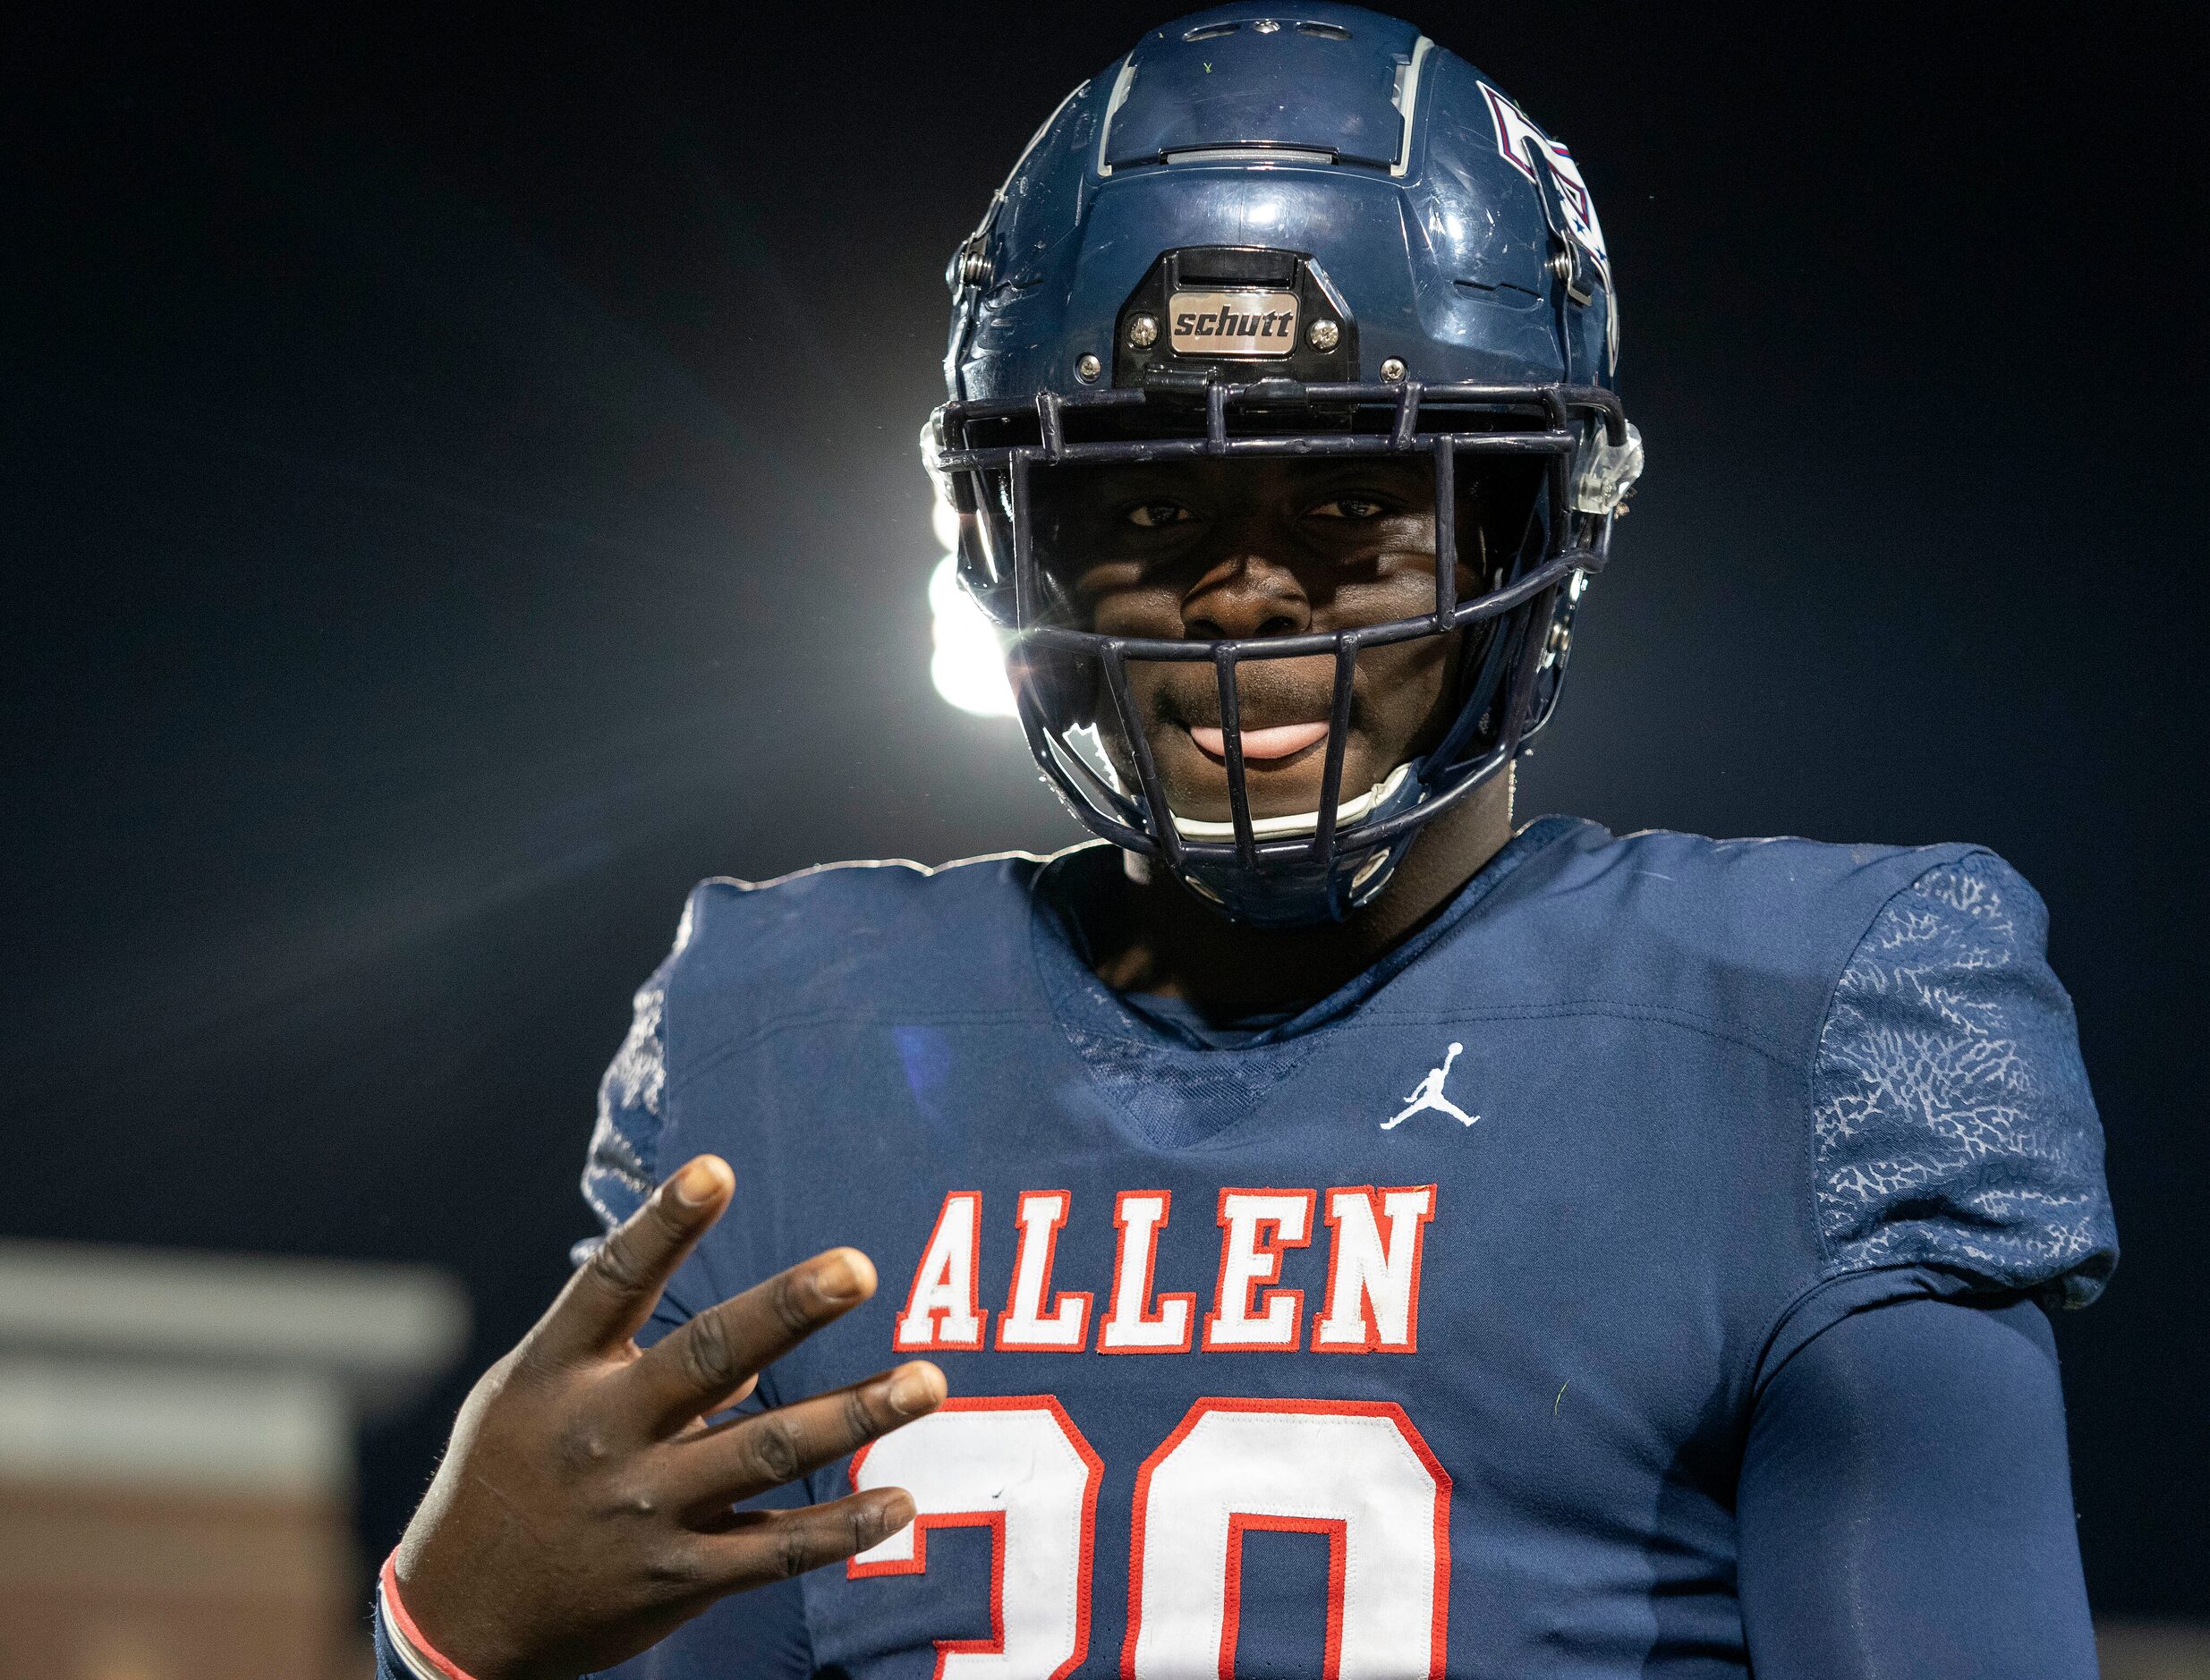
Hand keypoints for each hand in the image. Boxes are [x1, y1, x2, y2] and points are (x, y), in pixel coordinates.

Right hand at [391, 1155, 945, 1679]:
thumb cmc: (510, 1472)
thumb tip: (749, 1339)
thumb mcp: (533, 1393)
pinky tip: (901, 1500)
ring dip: (855, 1416)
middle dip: (787, 1310)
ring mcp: (643, 1511)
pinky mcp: (676, 1579)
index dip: (664, 1223)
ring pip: (766, 1453)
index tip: (717, 1168)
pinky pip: (774, 1552)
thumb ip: (625, 1350)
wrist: (459, 1621)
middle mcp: (603, 1434)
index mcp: (558, 1371)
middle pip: (709, 1358)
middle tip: (859, 1267)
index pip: (614, 1282)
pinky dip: (843, 1528)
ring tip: (928, 1381)